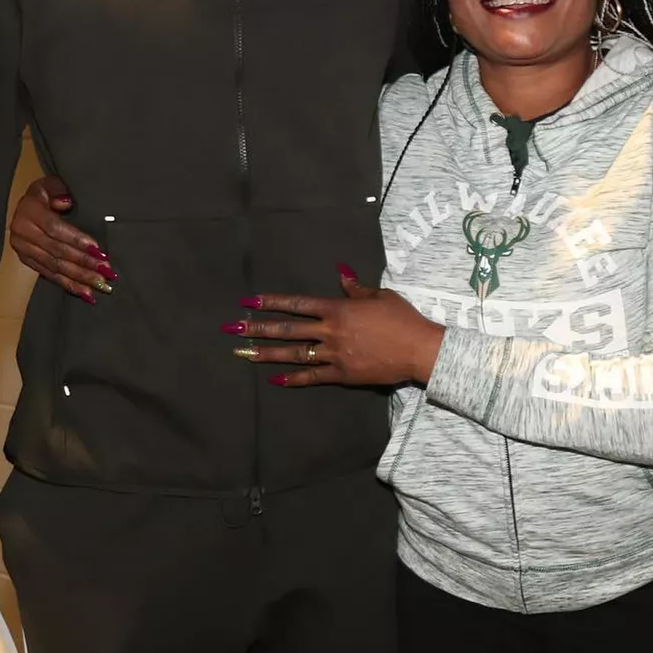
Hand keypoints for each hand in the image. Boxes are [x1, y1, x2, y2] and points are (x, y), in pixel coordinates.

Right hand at [8, 175, 116, 303]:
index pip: (55, 229)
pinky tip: (85, 292)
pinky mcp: (26, 260)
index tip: (99, 252)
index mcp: (29, 211)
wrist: (26, 204)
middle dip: (83, 263)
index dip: (77, 241)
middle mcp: (22, 232)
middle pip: (57, 251)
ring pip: (54, 266)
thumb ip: (59, 190)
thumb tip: (66, 203)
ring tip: (100, 286)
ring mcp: (22, 249)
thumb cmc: (46, 193)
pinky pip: (48, 275)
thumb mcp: (52, 183)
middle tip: (106, 272)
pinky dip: (68, 284)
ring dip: (79, 278)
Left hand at [227, 268, 444, 387]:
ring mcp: (335, 355)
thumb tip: (340, 273)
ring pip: (295, 354)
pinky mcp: (342, 375)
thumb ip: (355, 289)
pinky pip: (313, 377)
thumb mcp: (379, 296)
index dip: (272, 302)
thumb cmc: (402, 318)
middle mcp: (331, 331)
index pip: (298, 304)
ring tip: (245, 353)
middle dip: (259, 329)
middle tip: (234, 330)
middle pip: (288, 330)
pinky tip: (275, 379)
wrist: (418, 349)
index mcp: (338, 309)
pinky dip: (294, 378)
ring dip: (268, 354)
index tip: (250, 301)